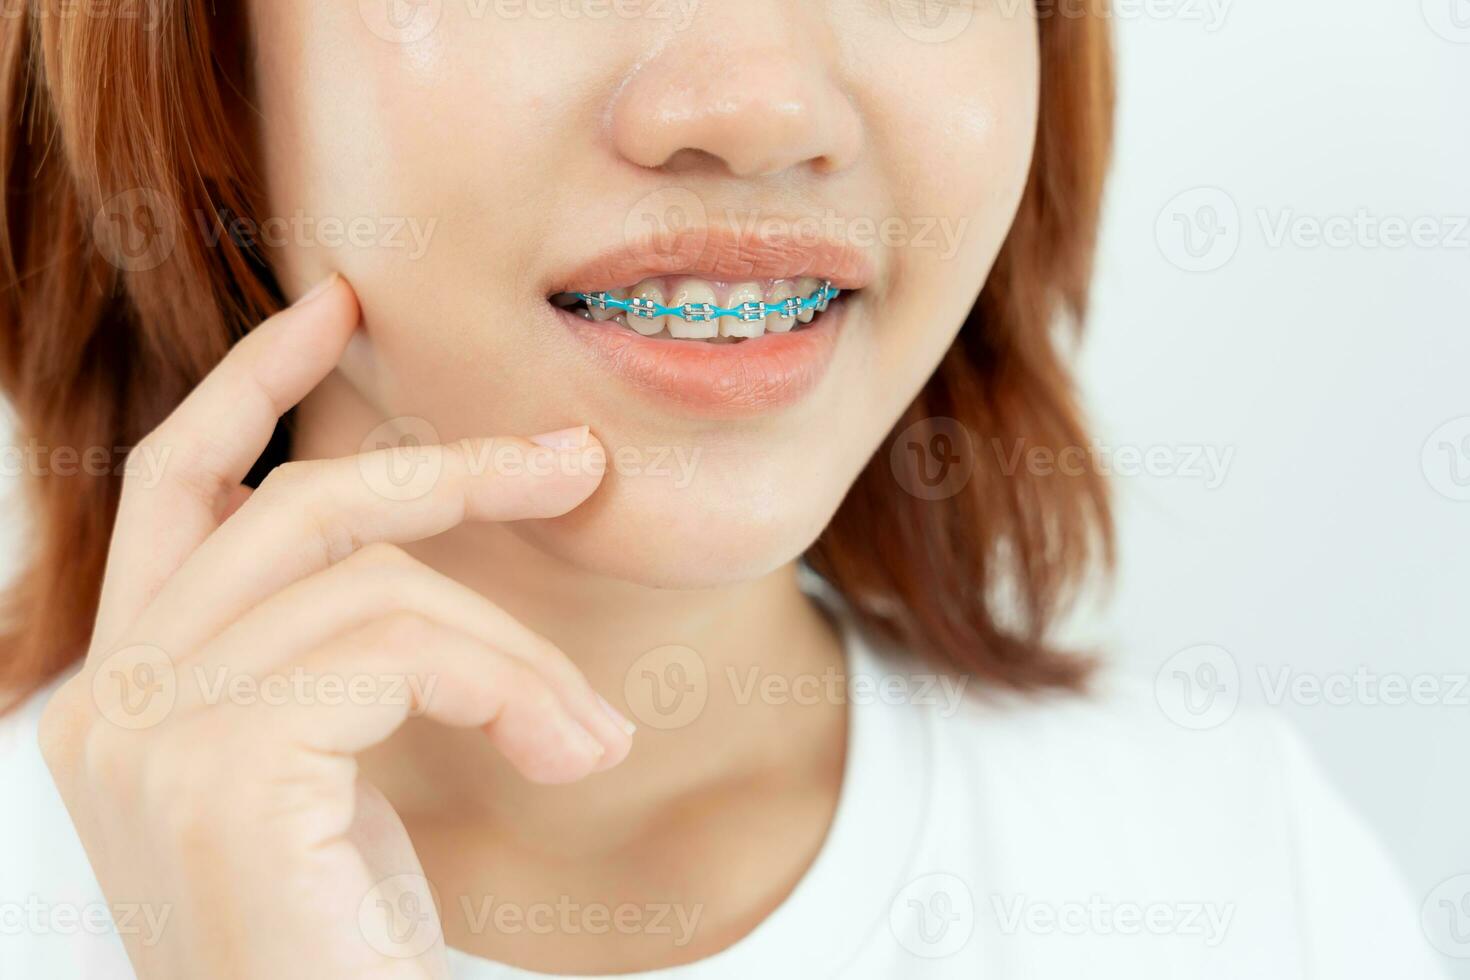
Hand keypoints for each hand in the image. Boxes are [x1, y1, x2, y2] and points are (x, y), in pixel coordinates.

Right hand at [37, 276, 633, 978]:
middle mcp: (107, 699)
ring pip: (379, 587)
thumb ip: (337, 653)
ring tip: (590, 734)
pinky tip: (568, 754)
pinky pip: (404, 651)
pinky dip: (512, 687)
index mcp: (129, 688)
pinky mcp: (222, 774)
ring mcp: (150, 735)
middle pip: (298, 510)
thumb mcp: (335, 769)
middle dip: (451, 470)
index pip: (178, 490)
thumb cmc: (337, 942)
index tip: (337, 306)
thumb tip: (433, 546)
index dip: (253, 382)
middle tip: (575, 462)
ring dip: (516, 651)